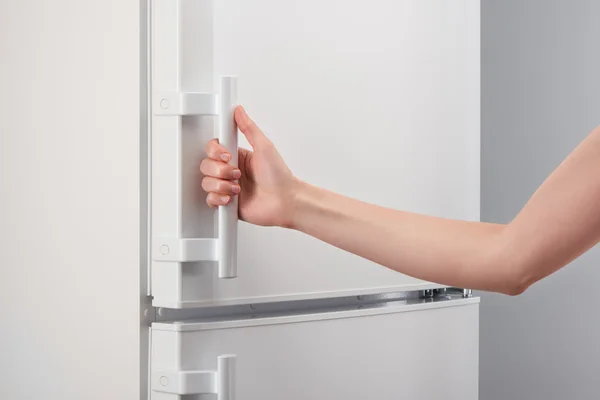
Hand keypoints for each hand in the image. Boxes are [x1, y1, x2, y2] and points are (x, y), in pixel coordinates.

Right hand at [200, 106, 299, 226]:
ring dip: (221, 185)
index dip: (215, 152)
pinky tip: (231, 198)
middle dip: (221, 171)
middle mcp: (230, 171)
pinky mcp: (227, 203)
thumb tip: (239, 111)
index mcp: (237, 156)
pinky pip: (210, 200)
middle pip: (206, 165)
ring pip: (206, 183)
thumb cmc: (279, 176)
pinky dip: (218, 199)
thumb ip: (249, 128)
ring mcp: (227, 187)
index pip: (212, 149)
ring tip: (237, 188)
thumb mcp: (264, 147)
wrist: (285, 201)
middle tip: (237, 174)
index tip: (227, 155)